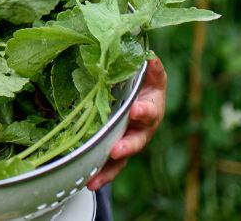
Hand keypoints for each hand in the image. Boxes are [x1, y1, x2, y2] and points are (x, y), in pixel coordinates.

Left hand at [86, 57, 165, 191]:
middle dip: (127, 145)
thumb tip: (151, 57)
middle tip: (117, 150)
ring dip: (110, 168)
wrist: (132, 90)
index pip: (150, 109)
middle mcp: (142, 127)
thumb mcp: (144, 71)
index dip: (144, 110)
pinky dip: (100, 175)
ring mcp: (129, 140)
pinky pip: (109, 166)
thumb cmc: (138, 80)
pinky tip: (89, 183)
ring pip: (122, 158)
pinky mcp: (116, 150)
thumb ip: (150, 67)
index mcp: (151, 106)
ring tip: (96, 178)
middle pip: (138, 139)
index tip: (136, 109)